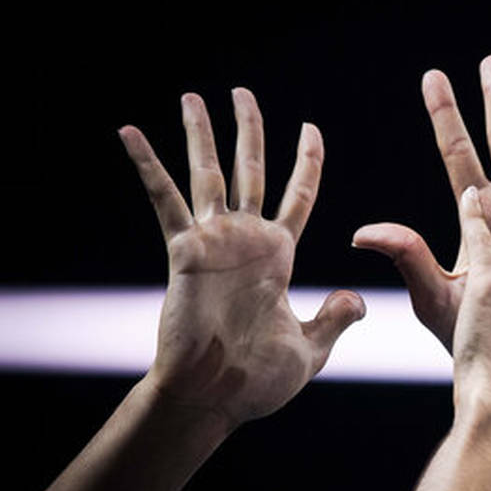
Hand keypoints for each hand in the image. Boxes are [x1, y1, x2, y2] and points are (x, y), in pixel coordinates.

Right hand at [118, 89, 364, 429]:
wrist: (217, 398)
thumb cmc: (259, 382)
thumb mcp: (311, 348)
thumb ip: (335, 319)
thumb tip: (359, 299)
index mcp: (278, 256)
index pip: (298, 195)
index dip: (306, 162)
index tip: (310, 128)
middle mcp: (246, 241)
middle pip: (250, 170)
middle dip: (247, 130)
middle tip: (242, 92)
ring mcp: (214, 242)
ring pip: (208, 173)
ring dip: (200, 133)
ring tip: (192, 95)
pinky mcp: (185, 251)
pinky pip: (165, 200)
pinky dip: (148, 165)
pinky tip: (131, 131)